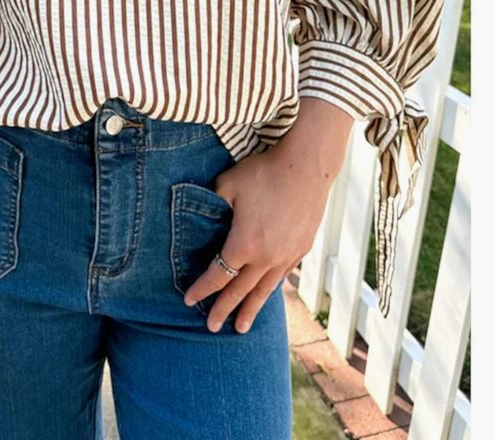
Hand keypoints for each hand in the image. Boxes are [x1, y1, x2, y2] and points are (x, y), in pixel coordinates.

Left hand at [182, 97, 352, 333]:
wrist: (306, 168)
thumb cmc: (264, 173)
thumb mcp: (228, 184)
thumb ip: (212, 203)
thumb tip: (201, 211)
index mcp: (243, 245)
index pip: (217, 275)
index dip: (202, 289)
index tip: (189, 300)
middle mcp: (264, 258)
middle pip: (239, 291)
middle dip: (223, 309)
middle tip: (210, 328)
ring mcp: (285, 256)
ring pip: (263, 290)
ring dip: (250, 309)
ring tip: (241, 328)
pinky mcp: (300, 249)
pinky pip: (281, 276)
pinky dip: (270, 289)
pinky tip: (266, 294)